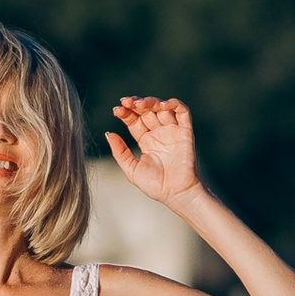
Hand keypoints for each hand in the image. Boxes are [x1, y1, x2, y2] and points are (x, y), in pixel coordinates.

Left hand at [104, 97, 200, 213]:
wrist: (176, 193)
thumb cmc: (155, 185)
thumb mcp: (131, 169)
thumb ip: (120, 152)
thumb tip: (108, 133)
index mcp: (146, 140)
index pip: (135, 120)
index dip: (126, 113)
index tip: (116, 110)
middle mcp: (159, 133)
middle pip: (146, 111)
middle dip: (136, 104)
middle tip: (126, 102)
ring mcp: (172, 131)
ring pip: (162, 108)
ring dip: (151, 102)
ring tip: (140, 104)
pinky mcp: (185, 132)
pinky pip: (182, 112)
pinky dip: (173, 104)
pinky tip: (162, 104)